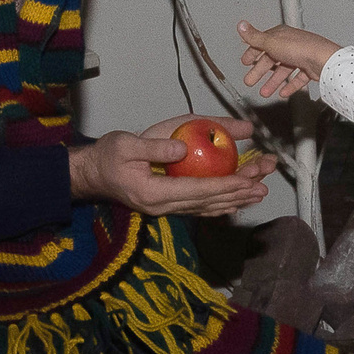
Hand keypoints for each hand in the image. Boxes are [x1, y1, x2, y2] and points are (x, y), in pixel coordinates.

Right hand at [68, 116, 274, 216]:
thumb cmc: (106, 157)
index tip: (246, 180)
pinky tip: (236, 202)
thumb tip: (183, 149)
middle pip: (208, 201)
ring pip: (206, 207)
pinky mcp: (167, 205)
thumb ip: (154, 148)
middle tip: (263, 185)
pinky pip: (199, 207)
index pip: (197, 190)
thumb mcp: (125, 145)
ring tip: (258, 193)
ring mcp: (166, 208)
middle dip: (237, 193)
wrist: (90, 174)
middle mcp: (164, 206)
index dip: (224, 185)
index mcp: (154, 193)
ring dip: (234, 200)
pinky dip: (219, 204)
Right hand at [239, 21, 341, 99]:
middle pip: (271, 59)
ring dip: (273, 81)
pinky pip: (297, 78)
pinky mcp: (310, 68)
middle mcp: (290, 44)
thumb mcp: (270, 42)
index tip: (246, 61)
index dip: (252, 52)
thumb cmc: (300, 47)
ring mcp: (301, 56)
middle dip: (259, 71)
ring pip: (284, 70)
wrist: (323, 59)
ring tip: (265, 92)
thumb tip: (241, 26)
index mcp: (280, 35)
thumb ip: (254, 37)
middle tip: (250, 80)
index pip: (262, 43)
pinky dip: (289, 85)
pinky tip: (283, 92)